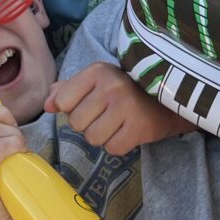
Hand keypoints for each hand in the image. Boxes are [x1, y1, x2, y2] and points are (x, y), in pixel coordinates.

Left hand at [45, 61, 189, 154]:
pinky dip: (118, 145)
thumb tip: (47, 105)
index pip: (63, 102)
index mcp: (97, 71)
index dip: (72, 109)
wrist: (172, 98)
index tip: (90, 104)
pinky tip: (128, 132)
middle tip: (107, 116)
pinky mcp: (139, 128)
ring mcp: (126, 107)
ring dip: (103, 137)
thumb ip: (68, 90)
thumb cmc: (127, 90)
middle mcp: (111, 86)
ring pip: (92, 138)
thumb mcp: (97, 81)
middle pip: (76, 123)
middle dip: (88, 124)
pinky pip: (112, 148)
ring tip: (117, 124)